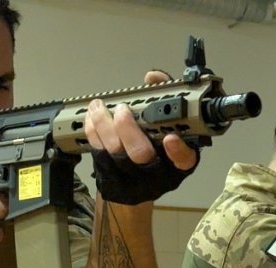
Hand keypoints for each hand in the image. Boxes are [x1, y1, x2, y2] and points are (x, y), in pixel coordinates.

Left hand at [86, 70, 198, 205]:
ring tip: (99, 107)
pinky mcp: (109, 173)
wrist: (136, 182)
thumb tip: (153, 78)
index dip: (177, 150)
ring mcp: (131, 175)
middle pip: (141, 153)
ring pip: (115, 151)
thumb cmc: (157, 151)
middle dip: (128, 128)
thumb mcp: (170, 127)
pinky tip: (92, 117)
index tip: (171, 137)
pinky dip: (93, 131)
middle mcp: (156, 172)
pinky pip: (98, 151)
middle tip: (123, 110)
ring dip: (104, 125)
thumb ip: (165, 100)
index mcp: (177, 162)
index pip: (184, 159)